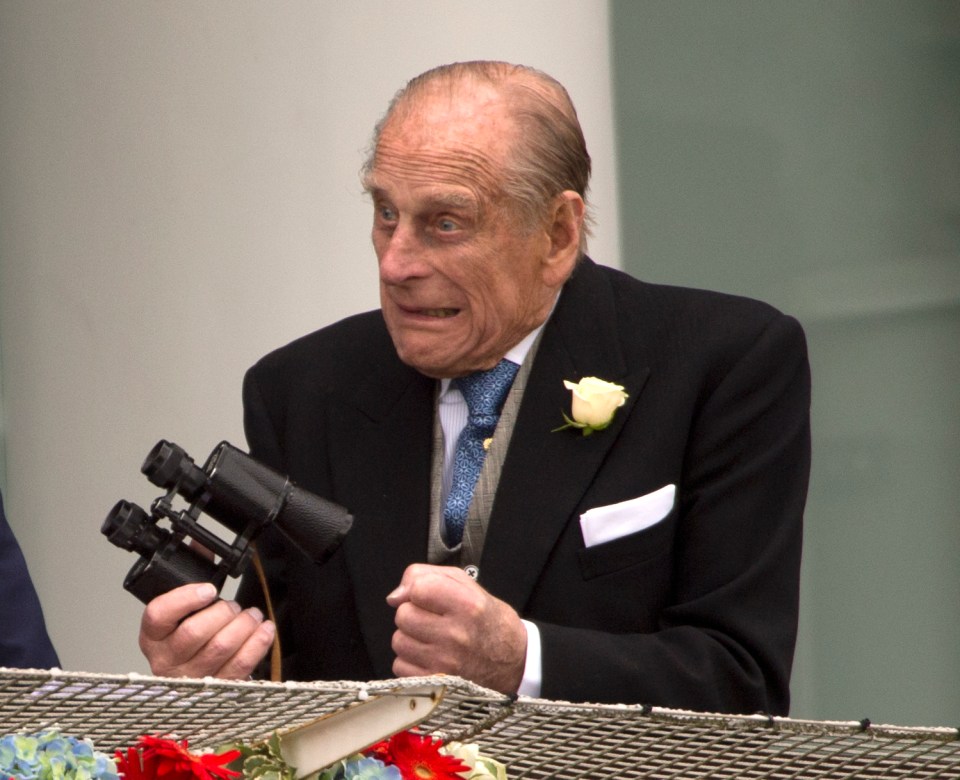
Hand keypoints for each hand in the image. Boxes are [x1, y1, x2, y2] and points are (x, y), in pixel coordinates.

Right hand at [139, 582, 274, 678]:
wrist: (195, 676)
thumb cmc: (189, 638)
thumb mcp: (182, 610)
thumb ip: (192, 575)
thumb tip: (199, 544)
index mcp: (153, 636)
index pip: (157, 615)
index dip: (184, 599)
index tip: (208, 589)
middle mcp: (167, 660)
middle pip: (194, 632)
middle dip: (223, 612)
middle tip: (233, 606)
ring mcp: (191, 677)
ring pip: (219, 648)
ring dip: (243, 625)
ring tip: (252, 615)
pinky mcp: (217, 688)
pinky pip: (240, 665)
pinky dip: (257, 644)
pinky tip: (264, 630)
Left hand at [386, 564, 526, 694]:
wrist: (514, 662)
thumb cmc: (488, 620)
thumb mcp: (468, 586)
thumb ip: (428, 577)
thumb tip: (394, 596)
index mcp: (467, 605)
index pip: (419, 588)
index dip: (417, 589)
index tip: (427, 596)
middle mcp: (456, 634)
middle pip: (403, 615)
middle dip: (413, 613)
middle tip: (432, 619)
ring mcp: (445, 662)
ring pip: (399, 641)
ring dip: (410, 638)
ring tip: (431, 638)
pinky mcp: (436, 683)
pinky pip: (400, 666)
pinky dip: (410, 661)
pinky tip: (429, 657)